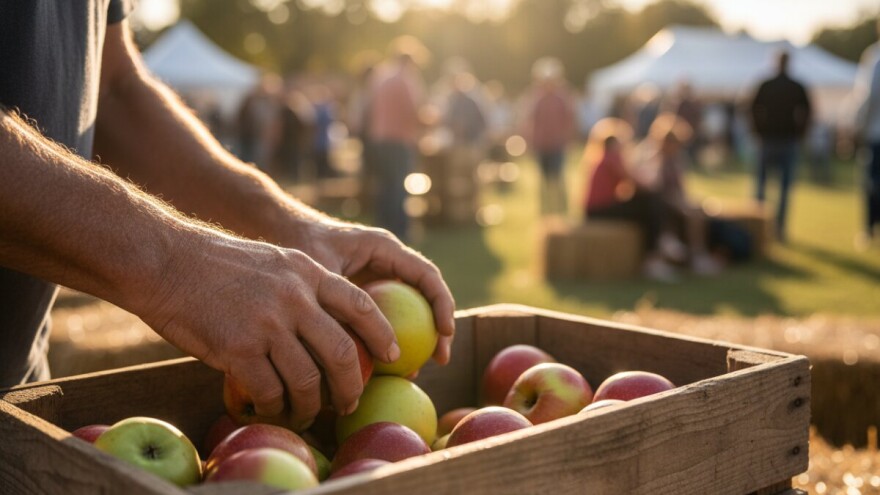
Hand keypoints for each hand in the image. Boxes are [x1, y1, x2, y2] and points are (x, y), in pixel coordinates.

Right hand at [135, 231, 398, 429]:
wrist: (167, 261)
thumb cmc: (217, 264)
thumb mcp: (274, 261)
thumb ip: (303, 288)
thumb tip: (330, 327)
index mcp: (307, 272)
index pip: (360, 305)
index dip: (381, 334)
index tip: (392, 354)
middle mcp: (294, 297)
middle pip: (340, 351)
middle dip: (352, 384)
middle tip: (350, 401)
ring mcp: (268, 323)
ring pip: (307, 379)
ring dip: (311, 405)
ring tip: (307, 414)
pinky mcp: (239, 349)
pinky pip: (270, 391)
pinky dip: (275, 407)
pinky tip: (271, 409)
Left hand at [293, 220, 455, 364]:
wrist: (281, 233)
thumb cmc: (299, 243)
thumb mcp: (319, 269)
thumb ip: (337, 296)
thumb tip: (352, 337)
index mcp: (384, 249)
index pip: (426, 274)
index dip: (441, 302)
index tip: (445, 331)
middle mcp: (388, 263)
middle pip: (425, 296)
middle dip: (438, 327)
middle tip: (441, 358)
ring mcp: (379, 280)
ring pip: (409, 311)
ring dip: (416, 339)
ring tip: (414, 372)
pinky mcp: (366, 296)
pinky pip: (386, 319)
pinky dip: (387, 342)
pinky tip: (382, 371)